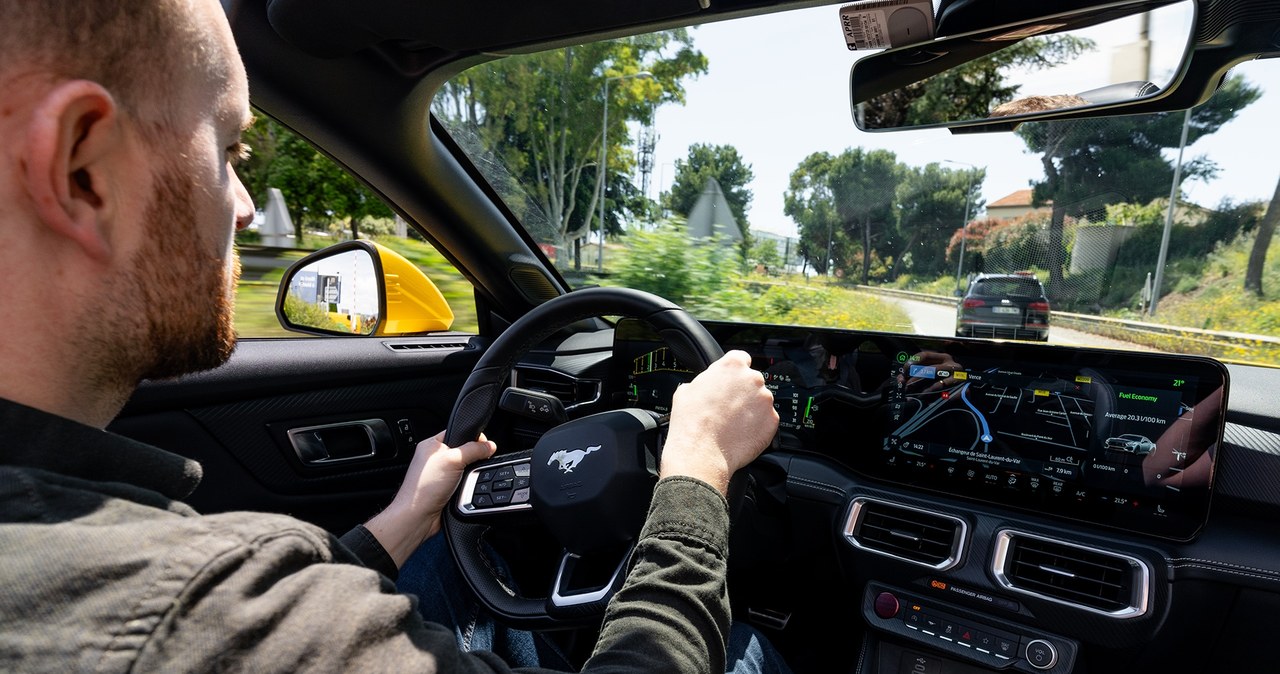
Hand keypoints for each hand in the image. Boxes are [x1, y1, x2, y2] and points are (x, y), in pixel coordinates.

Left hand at [365, 431, 495, 567]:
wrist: (418, 516)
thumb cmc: (424, 487)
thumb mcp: (453, 460)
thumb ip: (473, 450)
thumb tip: (489, 446)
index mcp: (431, 445)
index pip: (457, 432)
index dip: (471, 436)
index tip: (483, 444)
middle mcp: (435, 458)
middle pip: (464, 451)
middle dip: (472, 457)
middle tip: (474, 463)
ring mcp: (441, 474)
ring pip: (465, 468)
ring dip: (469, 474)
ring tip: (465, 479)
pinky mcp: (446, 488)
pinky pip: (463, 482)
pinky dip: (467, 485)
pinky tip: (463, 488)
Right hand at [660, 350, 778, 495]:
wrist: (700, 452)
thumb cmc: (691, 422)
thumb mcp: (686, 390)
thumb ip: (704, 380)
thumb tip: (705, 385)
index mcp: (732, 365)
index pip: (741, 358)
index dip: (734, 371)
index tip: (731, 380)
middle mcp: (753, 379)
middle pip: (752, 381)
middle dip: (743, 392)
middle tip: (728, 407)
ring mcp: (765, 400)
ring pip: (761, 401)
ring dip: (751, 409)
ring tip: (733, 424)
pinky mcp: (772, 421)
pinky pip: (767, 420)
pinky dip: (758, 426)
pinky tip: (741, 433)